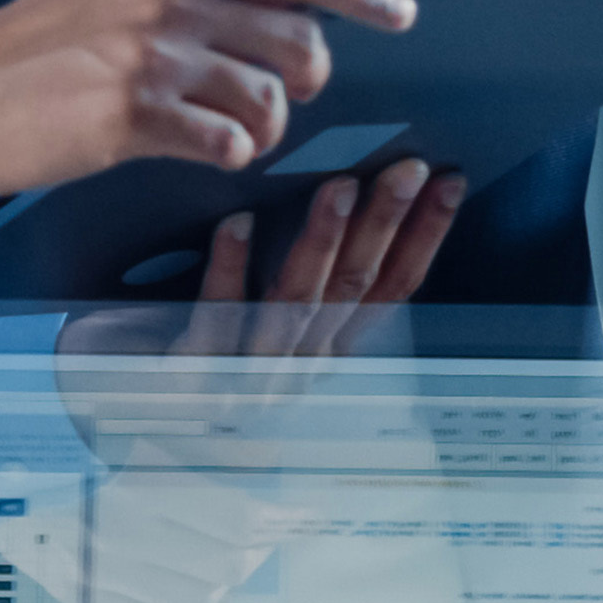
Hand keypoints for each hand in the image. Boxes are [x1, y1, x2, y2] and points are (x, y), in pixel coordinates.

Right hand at [0, 0, 416, 199]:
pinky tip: (200, 153)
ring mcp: (151, 53)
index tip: (403, 14)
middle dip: (305, 83)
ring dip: (262, 130)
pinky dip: (227, 153)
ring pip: (270, 99)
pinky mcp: (130, 113)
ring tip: (221, 135)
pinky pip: (226, 140)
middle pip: (300, 41)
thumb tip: (257, 21)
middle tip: (279, 104)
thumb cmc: (24, 54)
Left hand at [173, 157, 464, 358]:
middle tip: (407, 169)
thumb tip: (357, 199)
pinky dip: (229, 270)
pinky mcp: (198, 373)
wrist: (153, 433)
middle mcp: (301, 364)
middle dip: (385, 225)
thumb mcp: (282, 333)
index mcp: (329, 350)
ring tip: (338, 187)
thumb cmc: (224, 364)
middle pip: (352, 288)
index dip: (424, 239)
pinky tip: (236, 224)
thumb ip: (318, 285)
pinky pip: (217, 320)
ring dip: (321, 242)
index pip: (391, 290)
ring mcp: (252, 373)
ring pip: (297, 303)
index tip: (449, 185)